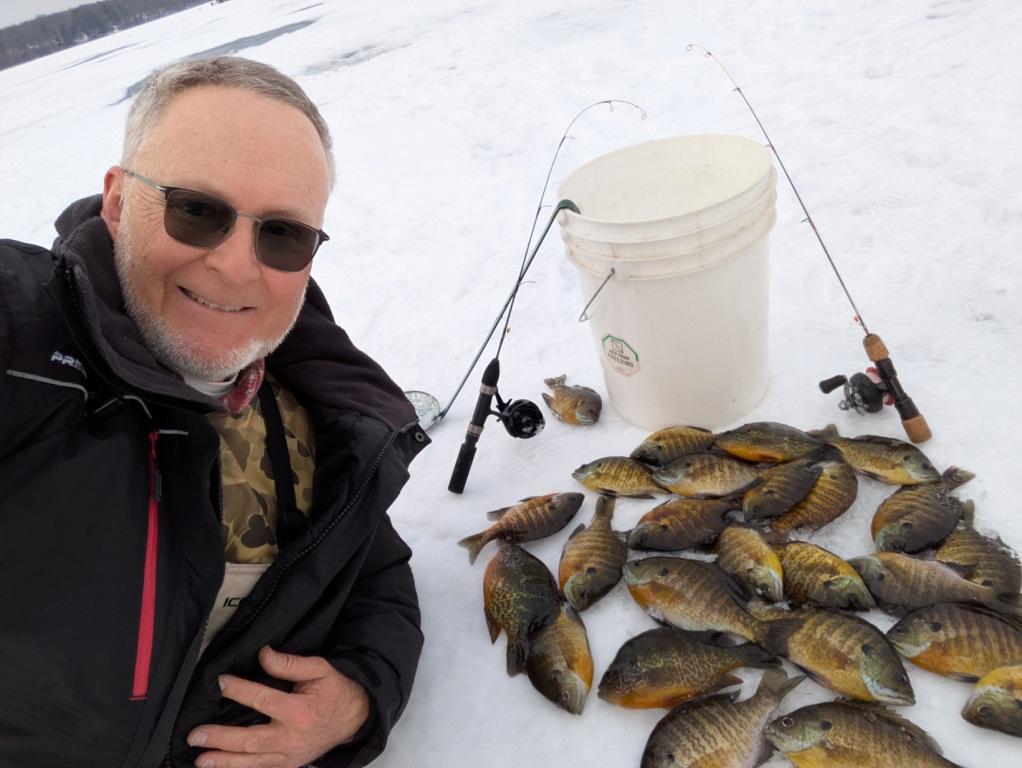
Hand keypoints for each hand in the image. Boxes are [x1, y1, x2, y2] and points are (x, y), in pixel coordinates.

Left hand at [188, 645, 369, 767]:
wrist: (355, 718)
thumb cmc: (335, 690)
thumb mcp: (320, 669)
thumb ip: (291, 664)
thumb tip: (263, 655)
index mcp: (300, 711)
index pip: (263, 700)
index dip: (240, 691)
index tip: (220, 682)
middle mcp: (292, 738)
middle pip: (251, 740)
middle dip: (221, 738)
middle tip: (196, 734)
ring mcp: (290, 756)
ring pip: (253, 762)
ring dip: (224, 762)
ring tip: (200, 760)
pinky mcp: (289, 765)